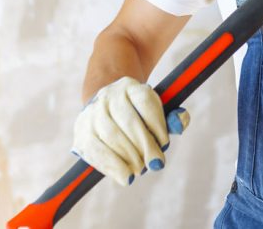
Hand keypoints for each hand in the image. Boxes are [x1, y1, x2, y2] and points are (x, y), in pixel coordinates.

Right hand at [71, 76, 190, 186]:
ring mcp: (92, 112)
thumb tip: (181, 121)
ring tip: (141, 168)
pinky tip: (126, 176)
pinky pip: (96, 150)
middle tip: (156, 163)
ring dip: (130, 157)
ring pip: (112, 135)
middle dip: (145, 145)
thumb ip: (172, 118)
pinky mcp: (81, 131)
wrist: (102, 112)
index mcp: (130, 86)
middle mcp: (108, 95)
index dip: (157, 125)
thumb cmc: (136, 117)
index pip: (145, 101)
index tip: (164, 143)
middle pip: (128, 120)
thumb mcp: (154, 113)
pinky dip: (113, 166)